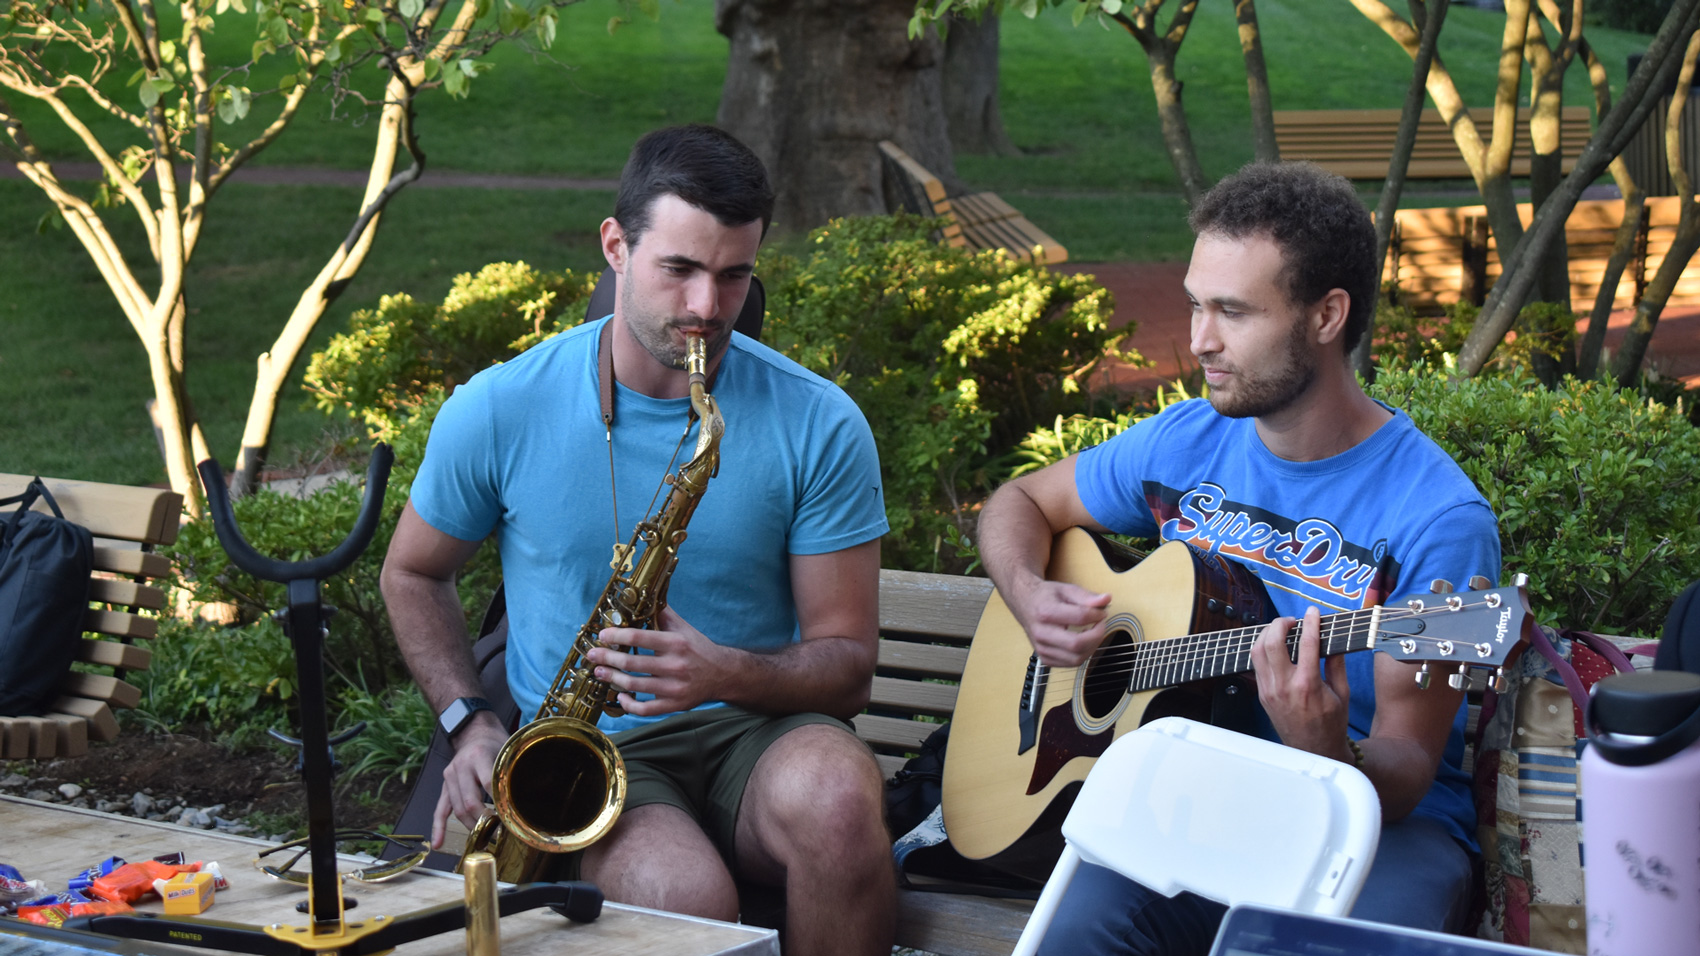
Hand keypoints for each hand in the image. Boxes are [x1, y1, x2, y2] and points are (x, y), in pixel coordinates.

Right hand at [433, 711, 505, 848]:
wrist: (474, 732)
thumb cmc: (495, 744)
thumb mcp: (507, 752)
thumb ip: (514, 772)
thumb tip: (538, 792)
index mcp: (479, 756)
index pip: (487, 785)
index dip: (499, 804)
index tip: (510, 819)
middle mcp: (461, 766)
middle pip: (470, 802)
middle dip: (484, 820)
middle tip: (498, 832)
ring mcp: (450, 776)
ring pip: (458, 808)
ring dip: (471, 825)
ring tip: (484, 837)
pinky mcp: (445, 785)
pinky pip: (440, 809)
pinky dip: (439, 827)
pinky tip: (439, 843)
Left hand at [586, 604, 734, 716]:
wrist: (722, 674)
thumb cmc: (698, 648)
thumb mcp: (683, 628)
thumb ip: (663, 613)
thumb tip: (644, 595)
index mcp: (675, 643)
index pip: (639, 637)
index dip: (616, 635)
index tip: (602, 635)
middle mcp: (675, 665)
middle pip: (631, 662)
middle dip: (607, 658)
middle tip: (592, 655)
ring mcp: (674, 688)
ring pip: (634, 685)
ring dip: (612, 678)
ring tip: (600, 672)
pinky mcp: (674, 705)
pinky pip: (645, 709)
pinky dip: (629, 704)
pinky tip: (620, 696)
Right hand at [1010, 578, 1111, 666]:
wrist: (1024, 603)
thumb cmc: (1045, 597)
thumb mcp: (1066, 589)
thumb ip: (1087, 596)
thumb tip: (1106, 600)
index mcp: (1045, 612)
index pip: (1080, 617)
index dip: (1097, 614)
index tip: (1101, 611)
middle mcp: (1041, 633)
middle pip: (1077, 644)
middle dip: (1097, 635)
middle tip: (1100, 624)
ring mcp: (1041, 648)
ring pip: (1076, 658)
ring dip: (1091, 646)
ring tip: (1092, 632)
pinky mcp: (1044, 658)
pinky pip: (1071, 663)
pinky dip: (1082, 654)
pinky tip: (1083, 641)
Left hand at [1249, 606, 1352, 760]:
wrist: (1313, 750)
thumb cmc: (1331, 724)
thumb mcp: (1342, 694)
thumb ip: (1336, 665)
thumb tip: (1332, 640)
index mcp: (1307, 685)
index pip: (1306, 644)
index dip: (1310, 623)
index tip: (1313, 612)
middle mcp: (1284, 686)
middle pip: (1272, 643)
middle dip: (1280, 623)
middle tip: (1292, 620)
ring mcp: (1269, 691)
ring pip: (1257, 651)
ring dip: (1267, 634)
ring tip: (1281, 629)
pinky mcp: (1262, 695)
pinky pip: (1256, 665)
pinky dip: (1263, 650)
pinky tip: (1273, 646)